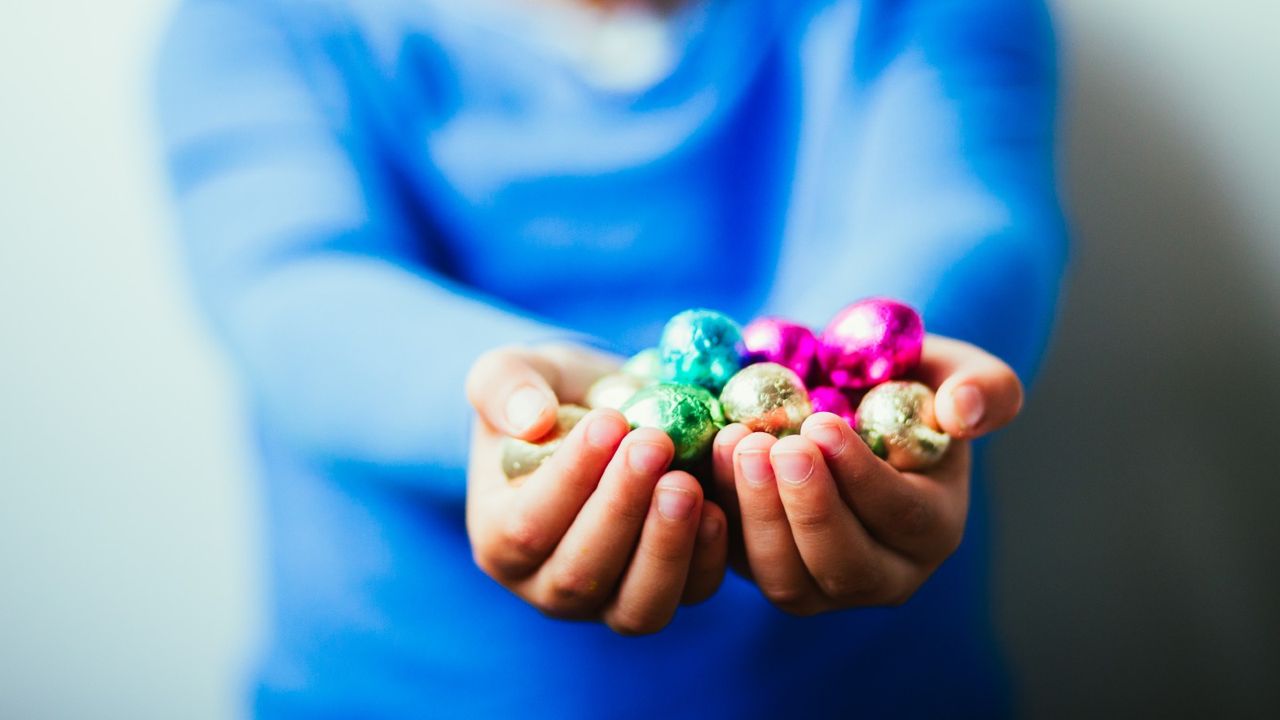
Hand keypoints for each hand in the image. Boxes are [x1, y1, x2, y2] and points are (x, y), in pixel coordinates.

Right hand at [465, 344, 728, 634]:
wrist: (607, 413)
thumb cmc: (548, 395)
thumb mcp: (511, 373)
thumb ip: (504, 388)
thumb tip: (530, 419)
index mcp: (498, 539)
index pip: (526, 528)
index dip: (569, 479)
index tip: (607, 422)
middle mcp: (549, 585)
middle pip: (581, 577)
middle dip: (621, 508)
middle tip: (654, 442)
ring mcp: (609, 600)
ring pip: (637, 606)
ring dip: (666, 545)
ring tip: (686, 481)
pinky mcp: (667, 590)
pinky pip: (690, 593)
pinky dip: (708, 557)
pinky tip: (718, 506)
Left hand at [710, 335, 1022, 614]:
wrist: (842, 399)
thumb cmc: (907, 385)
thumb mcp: (957, 371)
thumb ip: (984, 387)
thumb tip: (963, 413)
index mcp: (933, 528)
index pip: (902, 518)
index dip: (860, 477)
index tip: (821, 425)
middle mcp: (883, 573)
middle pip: (843, 567)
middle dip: (804, 508)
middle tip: (770, 444)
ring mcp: (820, 585)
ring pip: (786, 578)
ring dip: (756, 514)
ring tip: (737, 442)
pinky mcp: (766, 572)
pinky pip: (738, 565)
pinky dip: (721, 518)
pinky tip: (710, 459)